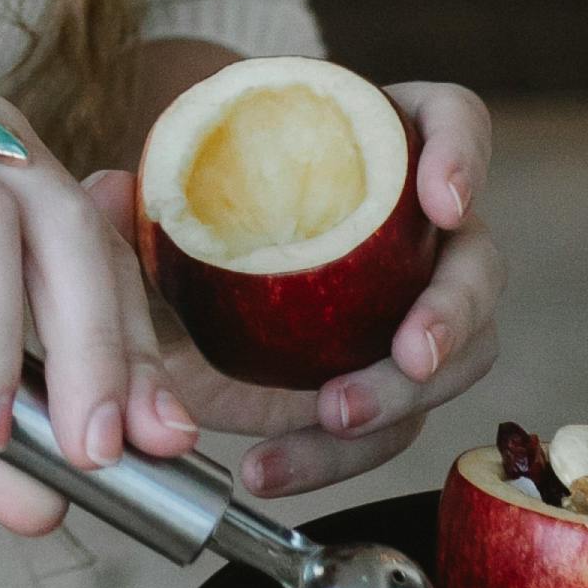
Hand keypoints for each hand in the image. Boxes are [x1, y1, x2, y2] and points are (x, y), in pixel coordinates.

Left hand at [94, 80, 500, 505]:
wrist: (181, 284)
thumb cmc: (197, 211)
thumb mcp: (164, 197)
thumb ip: (137, 198)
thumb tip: (109, 190)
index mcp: (380, 147)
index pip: (453, 122)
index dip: (461, 155)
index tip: (438, 201)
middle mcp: (417, 227)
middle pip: (478, 261)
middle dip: (454, 311)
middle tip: (411, 352)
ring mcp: (412, 310)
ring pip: (459, 357)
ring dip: (405, 395)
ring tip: (334, 416)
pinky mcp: (382, 385)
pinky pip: (387, 429)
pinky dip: (330, 455)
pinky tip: (268, 465)